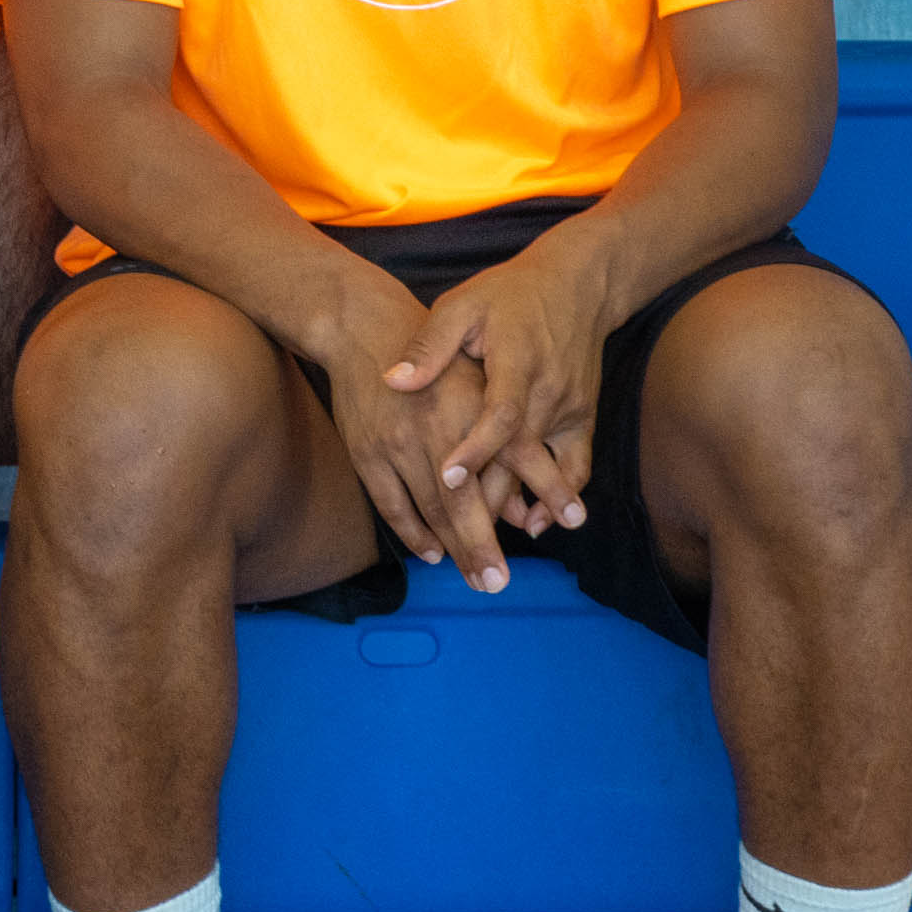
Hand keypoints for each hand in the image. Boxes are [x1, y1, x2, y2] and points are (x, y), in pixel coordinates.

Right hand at [314, 276, 516, 584]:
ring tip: (474, 577)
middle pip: (464, 503)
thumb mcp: (480, 380)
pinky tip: (431, 552)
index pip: (504, 471)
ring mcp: (396, 444)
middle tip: (497, 584)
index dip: (521, 507)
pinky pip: (391, 504)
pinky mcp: (366, 452)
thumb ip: (506, 438)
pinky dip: (412, 532)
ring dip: (453, 548)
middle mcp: (436, 430)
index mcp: (472, 410)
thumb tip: (526, 500)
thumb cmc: (437, 359)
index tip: (547, 534)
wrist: (363, 327)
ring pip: (430, 509)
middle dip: (482, 547)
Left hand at [380, 236, 626, 551]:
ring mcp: (570, 407)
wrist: (576, 285)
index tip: (446, 478)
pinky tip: (539, 523)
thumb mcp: (462, 307)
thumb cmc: (507, 295)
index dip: (474, 448)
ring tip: (502, 548)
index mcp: (515, 363)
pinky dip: (560, 494)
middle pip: (521, 455)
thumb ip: (430, 346)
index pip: (497, 414)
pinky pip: (576, 464)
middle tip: (472, 548)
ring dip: (526, 507)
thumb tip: (393, 380)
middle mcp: (548, 391)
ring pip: (546, 467)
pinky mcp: (583, 417)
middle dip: (497, 502)